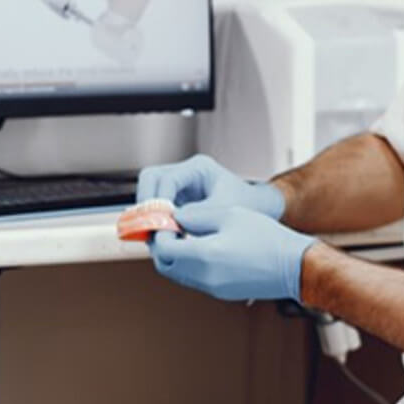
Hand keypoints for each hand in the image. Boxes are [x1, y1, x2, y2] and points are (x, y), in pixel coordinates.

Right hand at [137, 154, 285, 219]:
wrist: (258, 211)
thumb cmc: (247, 206)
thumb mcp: (223, 210)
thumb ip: (196, 215)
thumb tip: (169, 224)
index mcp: (197, 168)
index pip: (165, 179)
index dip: (158, 201)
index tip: (159, 222)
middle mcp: (185, 173)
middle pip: (150, 178)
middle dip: (145, 202)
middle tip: (146, 225)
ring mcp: (179, 185)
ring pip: (149, 191)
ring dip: (148, 212)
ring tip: (153, 233)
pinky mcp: (177, 199)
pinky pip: (157, 205)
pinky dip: (155, 219)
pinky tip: (162, 235)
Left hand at [149, 205, 315, 301]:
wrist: (295, 267)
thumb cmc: (268, 238)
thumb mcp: (229, 214)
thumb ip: (196, 216)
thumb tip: (176, 217)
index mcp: (205, 255)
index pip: (164, 249)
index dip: (159, 233)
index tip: (163, 220)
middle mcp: (205, 276)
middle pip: (165, 265)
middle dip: (162, 247)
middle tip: (167, 228)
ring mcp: (212, 288)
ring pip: (177, 274)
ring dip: (174, 257)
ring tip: (183, 236)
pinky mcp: (221, 292)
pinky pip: (193, 279)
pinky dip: (188, 265)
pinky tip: (199, 248)